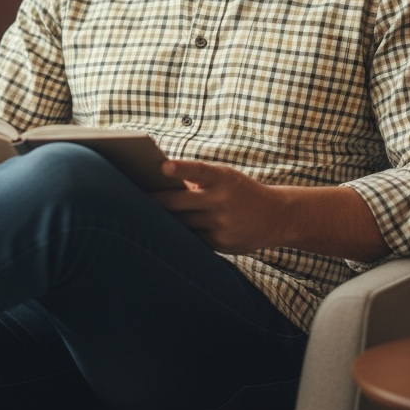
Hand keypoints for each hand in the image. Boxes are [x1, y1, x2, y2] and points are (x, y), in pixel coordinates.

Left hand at [156, 159, 389, 261]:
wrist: (277, 217)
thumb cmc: (241, 191)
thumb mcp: (226, 177)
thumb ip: (198, 180)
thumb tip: (162, 181)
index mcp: (224, 178)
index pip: (199, 170)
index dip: (181, 169)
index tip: (162, 166)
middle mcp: (223, 200)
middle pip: (181, 202)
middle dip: (157, 200)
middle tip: (133, 196)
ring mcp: (222, 224)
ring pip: (183, 222)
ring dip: (164, 219)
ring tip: (141, 215)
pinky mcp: (221, 244)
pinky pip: (193, 238)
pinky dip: (180, 234)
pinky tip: (165, 232)